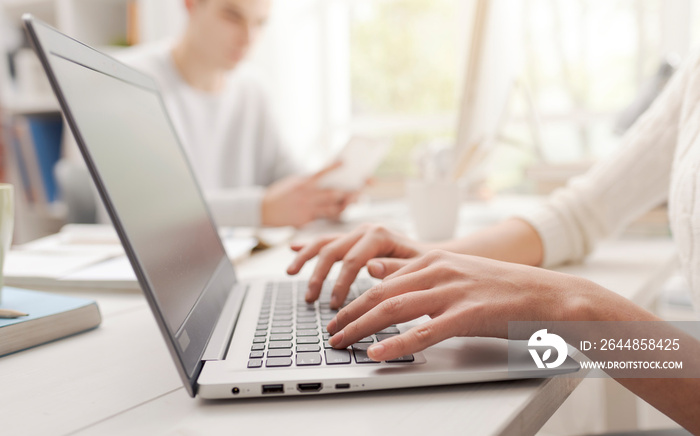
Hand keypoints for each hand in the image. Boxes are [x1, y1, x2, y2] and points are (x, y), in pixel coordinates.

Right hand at [262, 163, 356, 227]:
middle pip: (333, 194)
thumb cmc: (280, 193)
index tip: (345, 162)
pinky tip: (340, 210)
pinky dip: (331, 214)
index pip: (322, 172)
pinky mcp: (304, 221)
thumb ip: (310, 180)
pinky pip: (322, 218)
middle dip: (349, 192)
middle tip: (361, 190)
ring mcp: (306, 209)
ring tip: (355, 201)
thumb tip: (328, 174)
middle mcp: (306, 195)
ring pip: (331, 209)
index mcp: (303, 183)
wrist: (262, 210)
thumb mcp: (294, 182)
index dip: (334, 167)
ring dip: (345, 205)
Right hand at [287, 224, 425, 307]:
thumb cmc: (428, 266)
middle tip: (312, 300)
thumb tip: (369, 267)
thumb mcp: (417, 269)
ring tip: (292, 275)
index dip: (340, 285)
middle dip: (319, 276)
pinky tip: (293, 249)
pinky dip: (309, 245)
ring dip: (306, 259)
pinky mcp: (353, 239)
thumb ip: (395, 267)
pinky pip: (327, 241)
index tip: (336, 307)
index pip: (352, 261)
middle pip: (332, 250)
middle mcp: (365, 230)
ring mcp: (357, 233)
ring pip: (325, 242)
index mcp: (380, 235)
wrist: (435, 255)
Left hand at [326, 250, 621, 361]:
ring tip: (341, 343)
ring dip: (362, 327)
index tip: (335, 315)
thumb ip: (414, 271)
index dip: (353, 300)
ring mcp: (453, 291)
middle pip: (380, 293)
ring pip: (394, 308)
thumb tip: (376, 271)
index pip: (381, 281)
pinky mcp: (468, 314)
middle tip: (329, 333)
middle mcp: (438, 270)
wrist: (550, 294)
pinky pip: (424, 332)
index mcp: (433, 259)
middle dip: (349, 314)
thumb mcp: (454, 271)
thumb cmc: (502, 288)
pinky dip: (397, 343)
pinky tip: (378, 353)